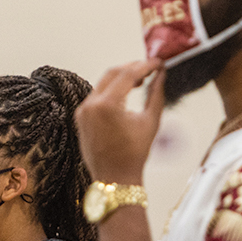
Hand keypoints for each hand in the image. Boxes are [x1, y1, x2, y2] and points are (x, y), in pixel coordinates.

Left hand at [75, 59, 164, 184]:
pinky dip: (111, 90)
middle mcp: (90, 106)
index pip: (128, 74)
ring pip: (103, 83)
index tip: (157, 63)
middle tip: (149, 68)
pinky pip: (96, 95)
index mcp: (106, 106)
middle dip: (132, 67)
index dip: (145, 65)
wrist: (114, 177)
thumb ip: (156, 93)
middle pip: (112, 73)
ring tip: (140, 80)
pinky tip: (125, 92)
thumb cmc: (132, 155)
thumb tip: (161, 74)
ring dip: (121, 78)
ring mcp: (83, 111)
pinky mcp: (80, 117)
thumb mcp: (150, 121)